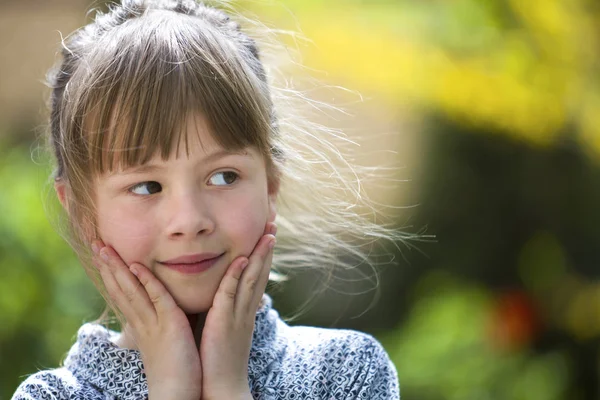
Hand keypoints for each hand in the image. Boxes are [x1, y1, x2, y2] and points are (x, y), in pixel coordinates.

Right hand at [91, 241, 200, 399]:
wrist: (178, 394)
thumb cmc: (177, 370)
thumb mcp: (166, 342)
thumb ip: (164, 324)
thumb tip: (168, 310)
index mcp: (141, 326)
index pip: (123, 295)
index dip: (112, 275)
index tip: (103, 256)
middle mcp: (142, 322)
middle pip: (120, 289)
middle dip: (107, 266)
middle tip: (95, 243)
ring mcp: (153, 323)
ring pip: (131, 290)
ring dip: (117, 268)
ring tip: (104, 248)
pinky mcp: (169, 325)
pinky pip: (156, 298)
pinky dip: (146, 281)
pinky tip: (136, 266)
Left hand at [199, 222, 276, 399]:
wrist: (222, 387)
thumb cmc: (219, 361)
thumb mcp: (226, 331)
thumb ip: (226, 312)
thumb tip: (223, 299)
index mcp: (246, 311)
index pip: (257, 277)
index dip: (263, 255)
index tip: (267, 235)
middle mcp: (247, 310)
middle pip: (261, 272)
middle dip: (267, 248)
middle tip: (274, 224)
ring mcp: (238, 315)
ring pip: (252, 279)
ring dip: (260, 255)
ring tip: (268, 234)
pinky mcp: (224, 322)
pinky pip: (231, 294)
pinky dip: (237, 276)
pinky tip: (241, 259)